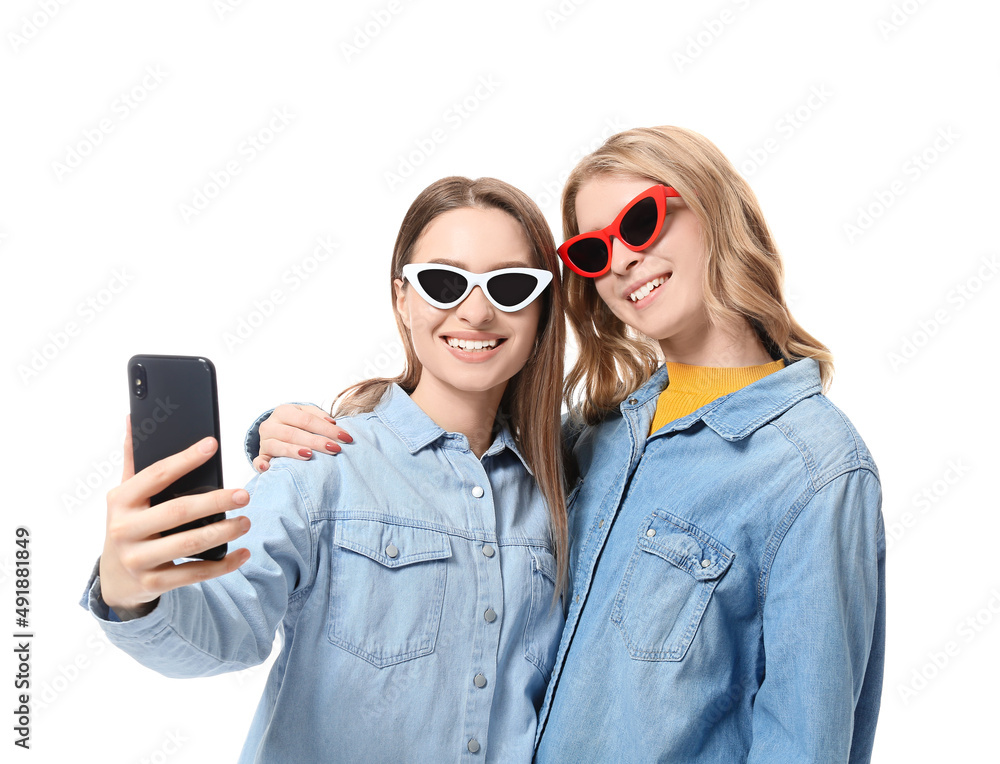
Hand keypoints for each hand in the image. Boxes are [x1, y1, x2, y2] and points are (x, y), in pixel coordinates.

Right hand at [99, 419, 252, 613]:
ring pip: (189, 543)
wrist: (114, 580)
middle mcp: (125, 529)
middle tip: (244, 494)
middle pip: (178, 511)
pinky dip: (223, 564)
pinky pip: (194, 574)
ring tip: (246, 521)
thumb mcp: (124, 494)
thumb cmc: (128, 525)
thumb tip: (133, 418)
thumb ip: (132, 459)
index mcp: (120, 501)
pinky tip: (242, 553)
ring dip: (224, 532)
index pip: (156, 474)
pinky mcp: (153, 583)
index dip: (185, 458)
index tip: (212, 445)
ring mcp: (138, 559)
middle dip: (215, 501)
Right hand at [254, 403, 352, 472]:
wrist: (274, 430)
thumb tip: (332, 422)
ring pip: (278, 446)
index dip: (327, 429)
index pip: (307, 420)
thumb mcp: (306, 414)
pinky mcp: (261, 455)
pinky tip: (268, 469)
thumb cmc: (295, 423)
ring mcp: (264, 441)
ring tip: (309, 455)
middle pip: (294, 433)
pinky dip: (261, 465)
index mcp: (283, 411)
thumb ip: (318, 416)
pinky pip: (258, 461)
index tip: (345, 437)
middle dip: (316, 441)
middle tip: (335, 449)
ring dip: (293, 451)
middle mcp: (271, 425)